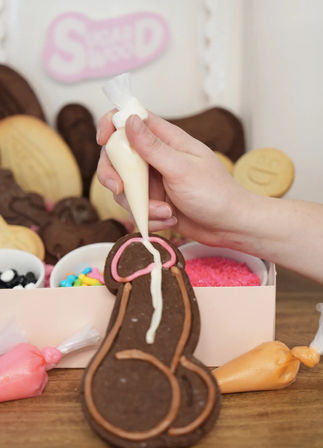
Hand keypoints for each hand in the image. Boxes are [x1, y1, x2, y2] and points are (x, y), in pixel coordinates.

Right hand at [96, 111, 253, 245]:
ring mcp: (153, 181)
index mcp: (166, 140)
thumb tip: (129, 119)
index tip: (102, 139)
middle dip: (113, 175)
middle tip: (119, 189)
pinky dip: (150, 218)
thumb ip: (152, 147)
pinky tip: (170, 221)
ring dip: (140, 205)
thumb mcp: (181, 169)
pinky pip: (136, 208)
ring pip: (124, 188)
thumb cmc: (215, 193)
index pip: (132, 119)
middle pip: (117, 157)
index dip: (112, 124)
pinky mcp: (153, 202)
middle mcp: (156, 158)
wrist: (228, 226)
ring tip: (166, 213)